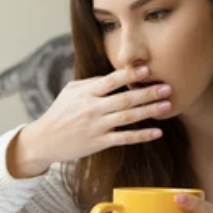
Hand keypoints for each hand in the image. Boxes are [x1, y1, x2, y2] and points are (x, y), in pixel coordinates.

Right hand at [7, 65, 170, 176]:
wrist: (44, 140)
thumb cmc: (60, 112)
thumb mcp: (70, 92)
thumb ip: (92, 83)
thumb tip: (114, 76)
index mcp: (86, 93)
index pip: (111, 81)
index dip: (130, 74)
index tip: (147, 69)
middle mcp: (92, 109)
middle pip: (124, 99)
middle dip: (147, 92)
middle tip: (167, 87)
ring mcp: (96, 126)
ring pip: (127, 117)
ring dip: (149, 111)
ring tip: (167, 106)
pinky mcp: (99, 143)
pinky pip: (124, 138)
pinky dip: (141, 135)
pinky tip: (157, 132)